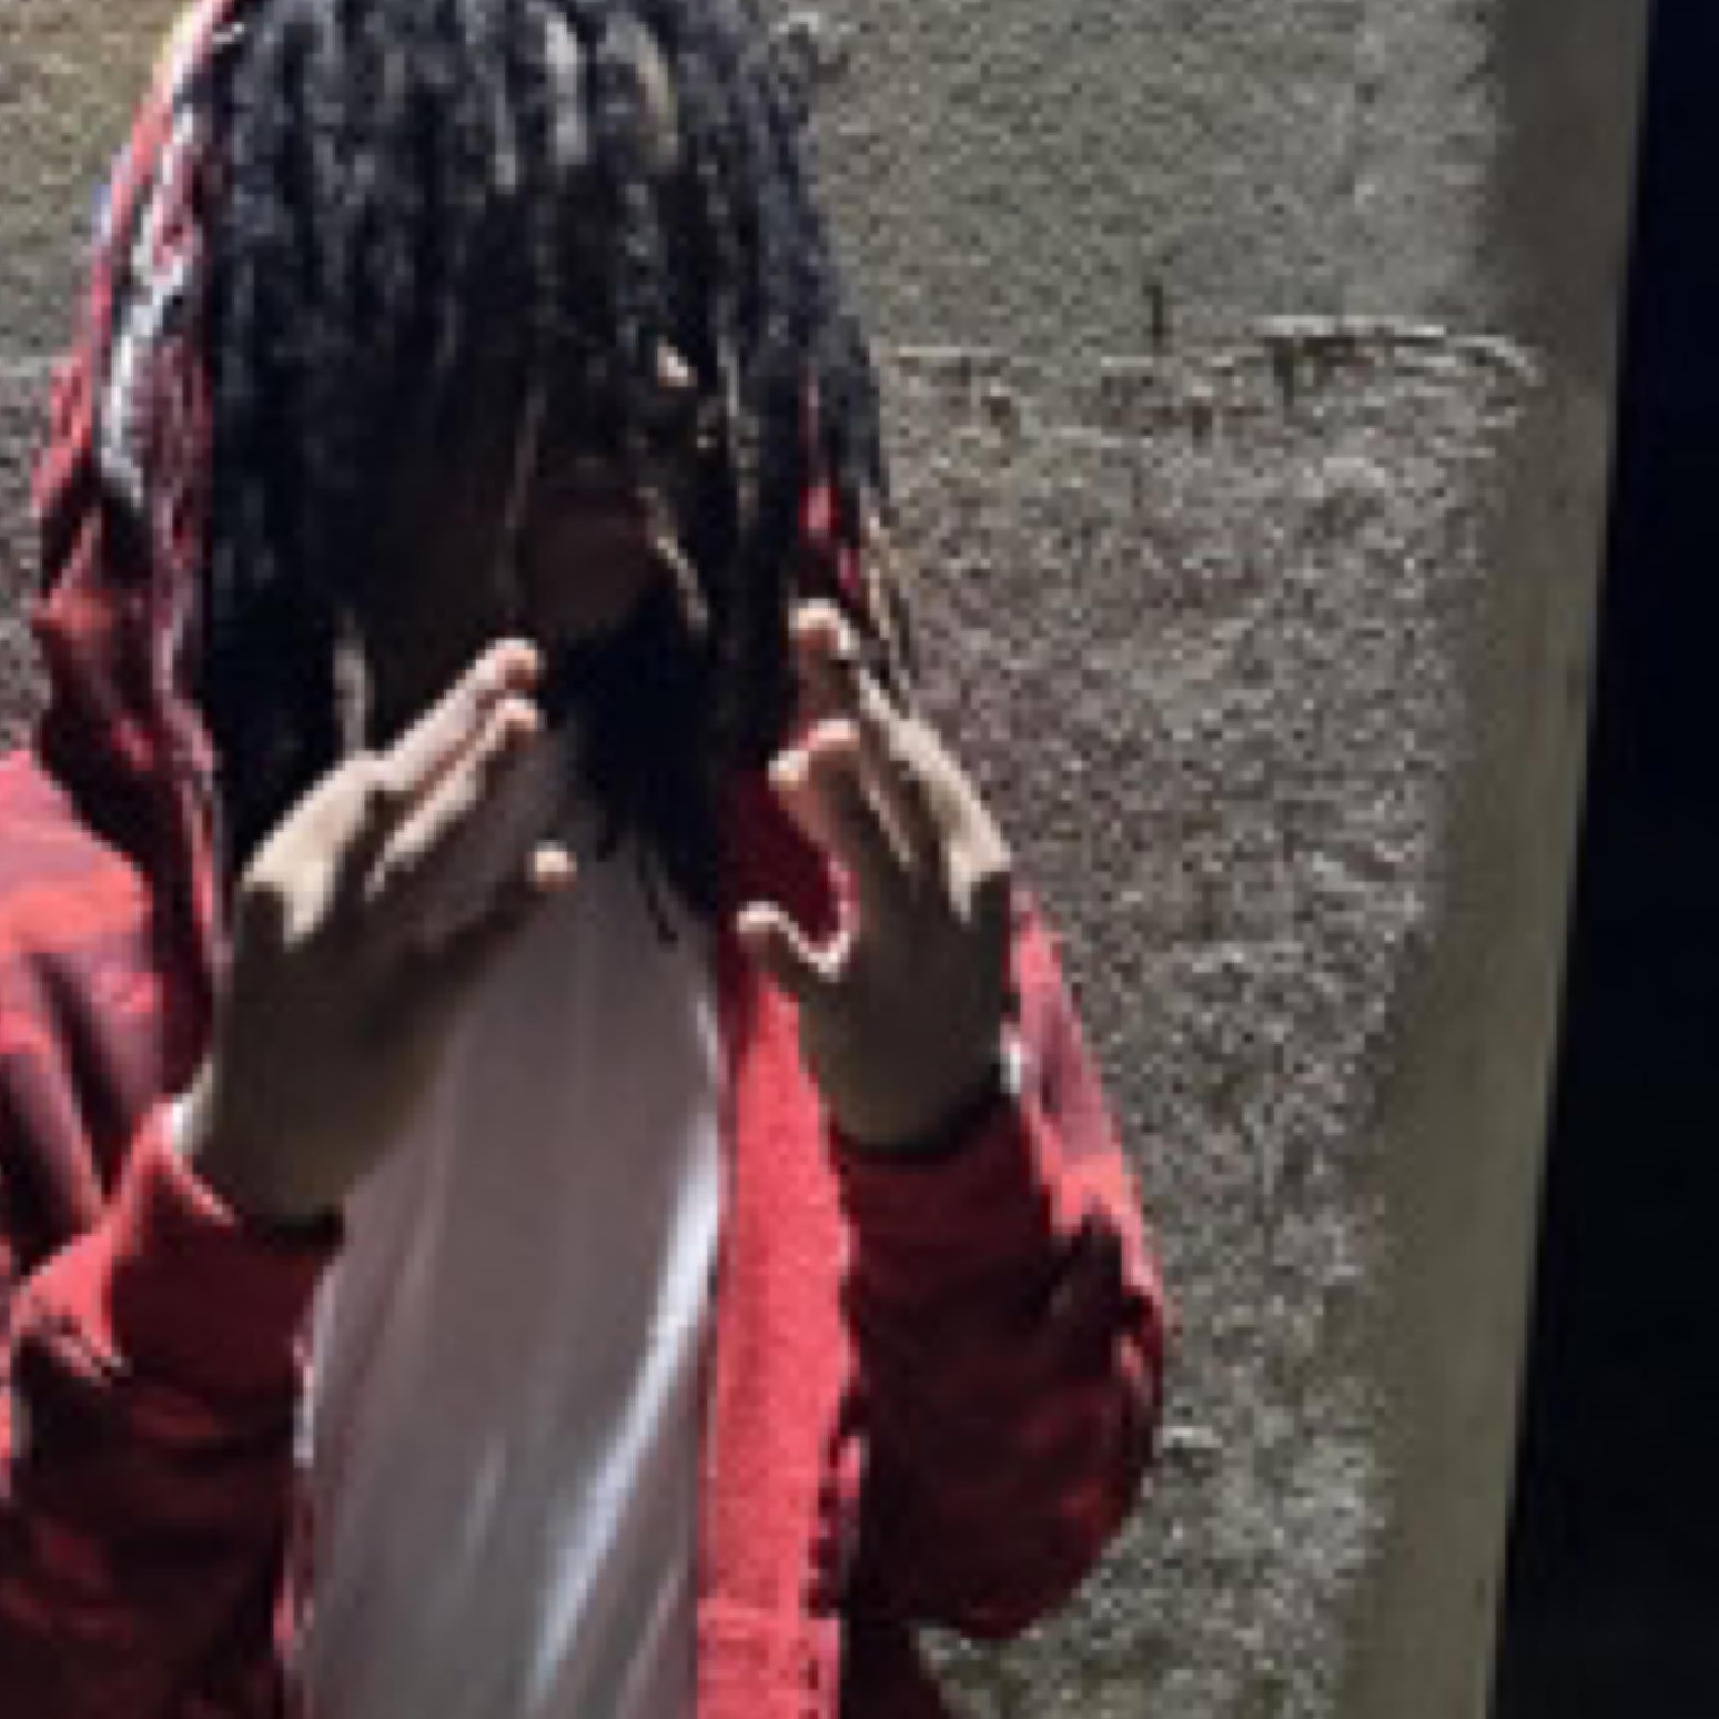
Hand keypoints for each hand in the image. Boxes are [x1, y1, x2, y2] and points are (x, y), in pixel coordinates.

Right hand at [176, 641, 578, 1228]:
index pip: (360, 782)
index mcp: (280, 871)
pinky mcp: (401, 1019)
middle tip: (521, 663)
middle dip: (457, 722)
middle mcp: (311, 903)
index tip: (490, 681)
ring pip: (423, 853)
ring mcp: (354, 960)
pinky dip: (512, 906)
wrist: (252, 1144)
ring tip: (528, 722)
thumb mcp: (283, 926)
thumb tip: (400, 779)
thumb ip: (336, 860)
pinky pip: (468, 951)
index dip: (428, 729)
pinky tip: (556, 867)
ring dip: (477, 782)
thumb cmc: (280, 1027)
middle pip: (390, 792)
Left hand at [736, 603, 1015, 1151]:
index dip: (864, 687)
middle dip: (857, 710)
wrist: (943, 1098)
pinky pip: (819, 982)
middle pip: (898, 789)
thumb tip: (797, 748)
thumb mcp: (903, 886)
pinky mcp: (856, 1018)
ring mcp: (905, 958)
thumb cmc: (922, 971)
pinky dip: (788, 952)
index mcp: (965, 852)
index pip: (912, 754)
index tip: (816, 619)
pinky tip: (752, 921)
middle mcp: (945, 895)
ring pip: (874, 874)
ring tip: (801, 753)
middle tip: (812, 636)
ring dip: (841, 812)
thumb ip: (851, 817)